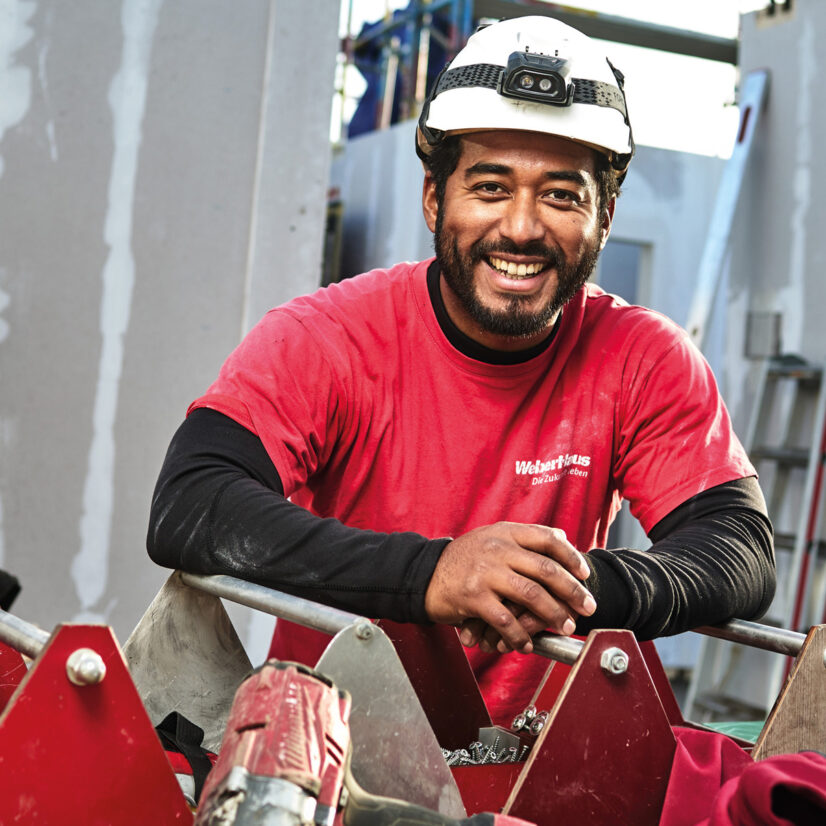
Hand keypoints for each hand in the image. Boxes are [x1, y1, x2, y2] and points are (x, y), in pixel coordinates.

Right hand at [424, 522, 595, 653]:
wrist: (424, 573)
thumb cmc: (463, 558)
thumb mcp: (491, 537)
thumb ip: (523, 538)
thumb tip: (562, 539)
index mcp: (505, 532)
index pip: (548, 539)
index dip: (571, 557)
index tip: (585, 574)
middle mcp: (497, 549)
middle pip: (546, 569)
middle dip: (572, 591)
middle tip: (588, 607)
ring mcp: (485, 573)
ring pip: (531, 596)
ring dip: (553, 615)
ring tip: (565, 626)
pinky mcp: (473, 597)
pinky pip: (505, 621)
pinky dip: (520, 636)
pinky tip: (527, 643)